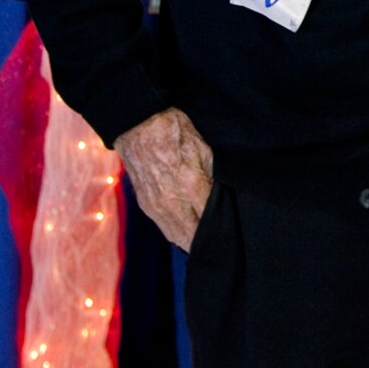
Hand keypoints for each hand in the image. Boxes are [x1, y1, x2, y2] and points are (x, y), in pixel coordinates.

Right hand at [114, 107, 213, 250]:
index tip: (230, 234)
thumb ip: (212, 178)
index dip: (221, 230)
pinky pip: (164, 228)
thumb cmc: (173, 131)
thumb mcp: (203, 149)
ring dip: (190, 241)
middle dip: (207, 241)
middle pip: (192, 236)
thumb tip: (220, 199)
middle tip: (220, 243)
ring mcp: (156, 206)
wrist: (138, 124)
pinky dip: (177, 232)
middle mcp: (171, 201)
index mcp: (190, 184)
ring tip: (204, 241)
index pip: (210, 220)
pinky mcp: (145, 205)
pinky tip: (187, 230)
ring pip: (177, 237)